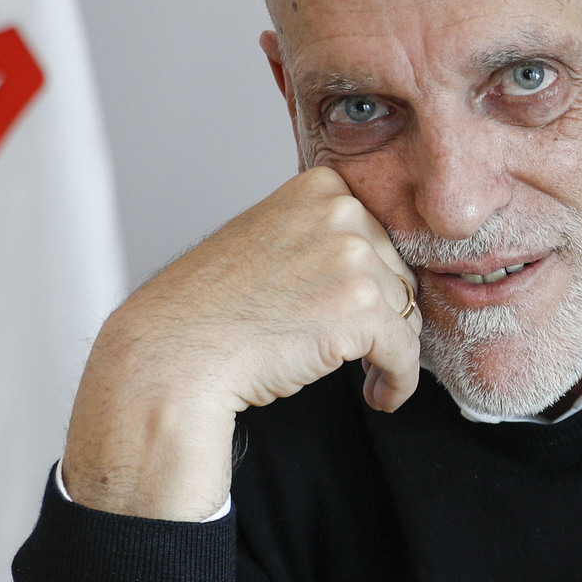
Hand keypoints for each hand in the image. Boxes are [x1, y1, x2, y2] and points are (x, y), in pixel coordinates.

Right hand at [62, 167, 421, 518]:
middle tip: (354, 347)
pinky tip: (380, 395)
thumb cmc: (212, 309)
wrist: (174, 353)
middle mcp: (341, 210)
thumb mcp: (267, 240)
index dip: (372, 279)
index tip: (354, 310)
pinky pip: (406, 352)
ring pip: (406, 313)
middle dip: (382, 315)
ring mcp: (354, 257)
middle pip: (398, 272)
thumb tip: (376, 262)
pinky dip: (399, 381)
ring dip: (388, 350)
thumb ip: (320, 236)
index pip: (378, 235)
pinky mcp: (364, 309)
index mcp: (319, 186)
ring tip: (362, 373)